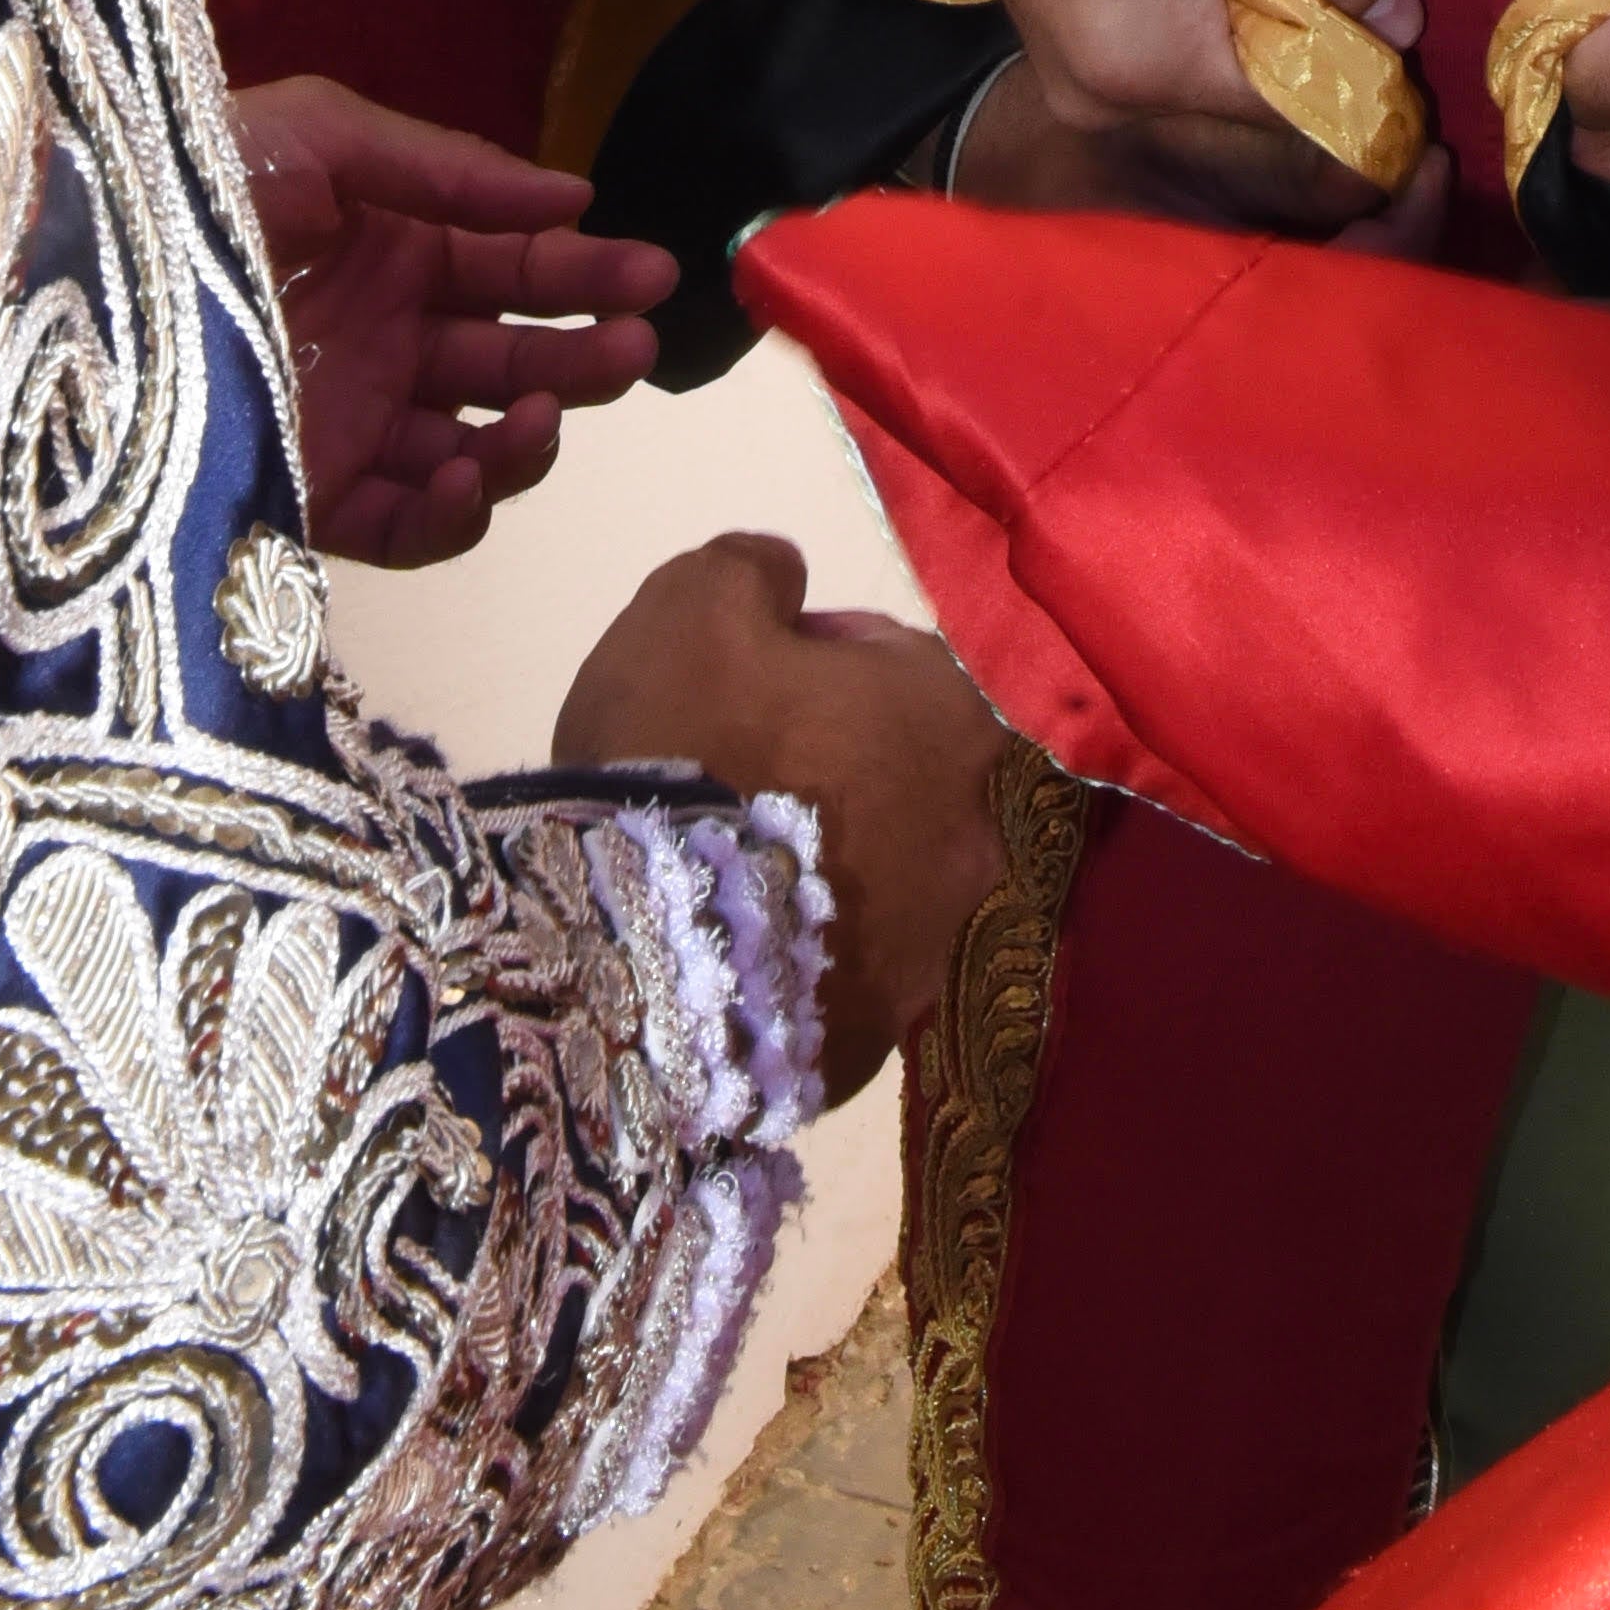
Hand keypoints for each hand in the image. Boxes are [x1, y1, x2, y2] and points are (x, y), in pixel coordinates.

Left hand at [229, 72, 674, 571]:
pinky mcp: (305, 495)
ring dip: (526, 437)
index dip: (587, 273)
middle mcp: (383, 338)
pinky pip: (404, 524)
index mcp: (393, 249)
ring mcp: (348, 420)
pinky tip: (464, 471)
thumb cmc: (195, 178)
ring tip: (541, 414)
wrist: (73, 262)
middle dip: (581, 355)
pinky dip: (451, 511)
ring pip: (474, 446)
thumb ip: (451, 170)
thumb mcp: (323, 137)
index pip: (514, 268)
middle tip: (630, 350)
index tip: (652, 277)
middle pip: (511, 360)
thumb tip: (573, 194)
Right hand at [556, 531, 1010, 1105]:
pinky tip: (729, 949)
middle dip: (833, 769)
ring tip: (727, 874)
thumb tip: (785, 580)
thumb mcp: (696, 602)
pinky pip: (844, 975)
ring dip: (824, 868)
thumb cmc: (683, 747)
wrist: (637, 948)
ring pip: (881, 881)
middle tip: (736, 779)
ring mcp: (931, 950)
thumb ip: (755, 569)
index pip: (897, 664)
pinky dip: (802, 957)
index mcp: (948, 717)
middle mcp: (972, 835)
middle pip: (900, 776)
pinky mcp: (878, 1040)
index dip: (815, 663)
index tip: (745, 686)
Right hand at [818, 0, 1415, 227]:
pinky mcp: (1063, 35)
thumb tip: (1407, 27)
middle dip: (1310, 26)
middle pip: (1251, 93)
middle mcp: (1100, 97)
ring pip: (1210, 65)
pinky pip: (1167, 42)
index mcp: (1145, 67)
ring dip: (1259, 5)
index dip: (1364, 59)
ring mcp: (1073, 71)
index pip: (1294, 106)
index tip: (1403, 6)